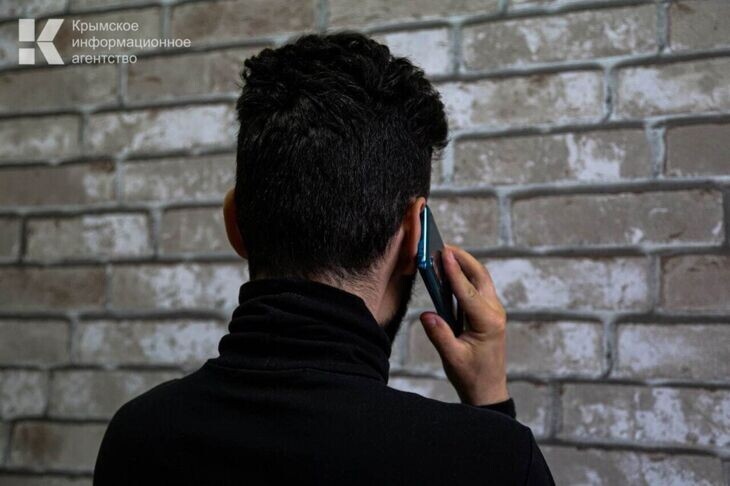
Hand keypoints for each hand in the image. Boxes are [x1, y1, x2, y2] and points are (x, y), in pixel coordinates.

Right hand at [419, 244, 508, 405]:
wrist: (488, 389)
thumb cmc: (471, 376)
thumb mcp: (452, 358)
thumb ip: (439, 335)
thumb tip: (426, 315)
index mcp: (488, 322)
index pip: (467, 292)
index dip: (454, 271)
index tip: (443, 253)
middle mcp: (495, 313)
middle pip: (479, 276)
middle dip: (462, 258)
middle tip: (442, 245)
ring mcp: (494, 311)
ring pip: (480, 280)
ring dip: (464, 264)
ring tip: (444, 252)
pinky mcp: (489, 313)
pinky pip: (477, 288)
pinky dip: (464, 276)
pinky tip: (449, 271)